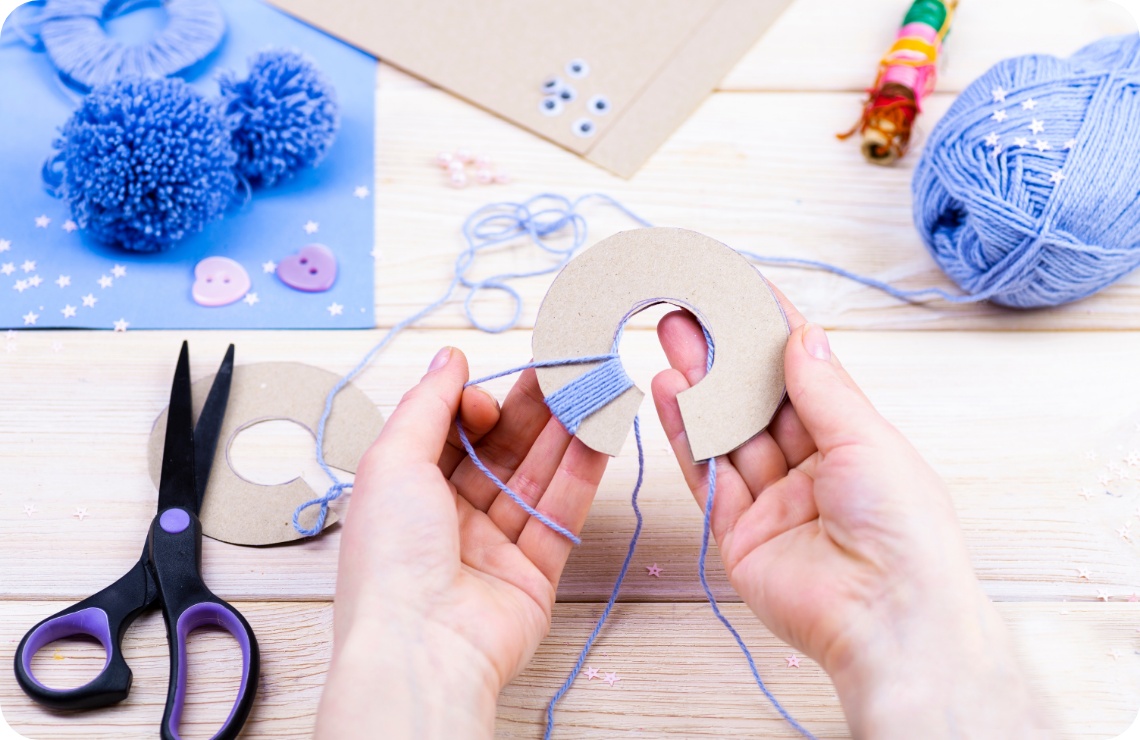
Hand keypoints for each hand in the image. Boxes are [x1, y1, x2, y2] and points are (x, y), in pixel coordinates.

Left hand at [317, 347, 607, 739]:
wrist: (422, 648)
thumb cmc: (391, 558)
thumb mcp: (393, 460)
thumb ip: (428, 403)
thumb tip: (450, 358)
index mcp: (406, 492)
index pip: (451, 433)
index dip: (475, 407)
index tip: (492, 396)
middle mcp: (448, 517)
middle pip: (500, 452)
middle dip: (533, 412)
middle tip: (566, 375)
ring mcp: (492, 546)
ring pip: (535, 479)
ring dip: (565, 435)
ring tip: (593, 394)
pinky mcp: (532, 573)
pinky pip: (560, 516)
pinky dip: (580, 477)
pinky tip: (599, 438)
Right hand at [651, 292, 1048, 737]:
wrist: (887, 620)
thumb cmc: (905, 532)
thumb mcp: (867, 441)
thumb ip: (823, 390)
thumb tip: (802, 337)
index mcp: (854, 444)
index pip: (806, 376)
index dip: (774, 334)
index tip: (744, 293)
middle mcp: (812, 470)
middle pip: (758, 402)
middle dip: (725, 355)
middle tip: (692, 311)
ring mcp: (774, 503)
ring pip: (728, 434)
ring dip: (698, 385)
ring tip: (670, 337)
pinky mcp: (739, 534)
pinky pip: (708, 476)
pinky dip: (686, 435)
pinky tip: (669, 393)